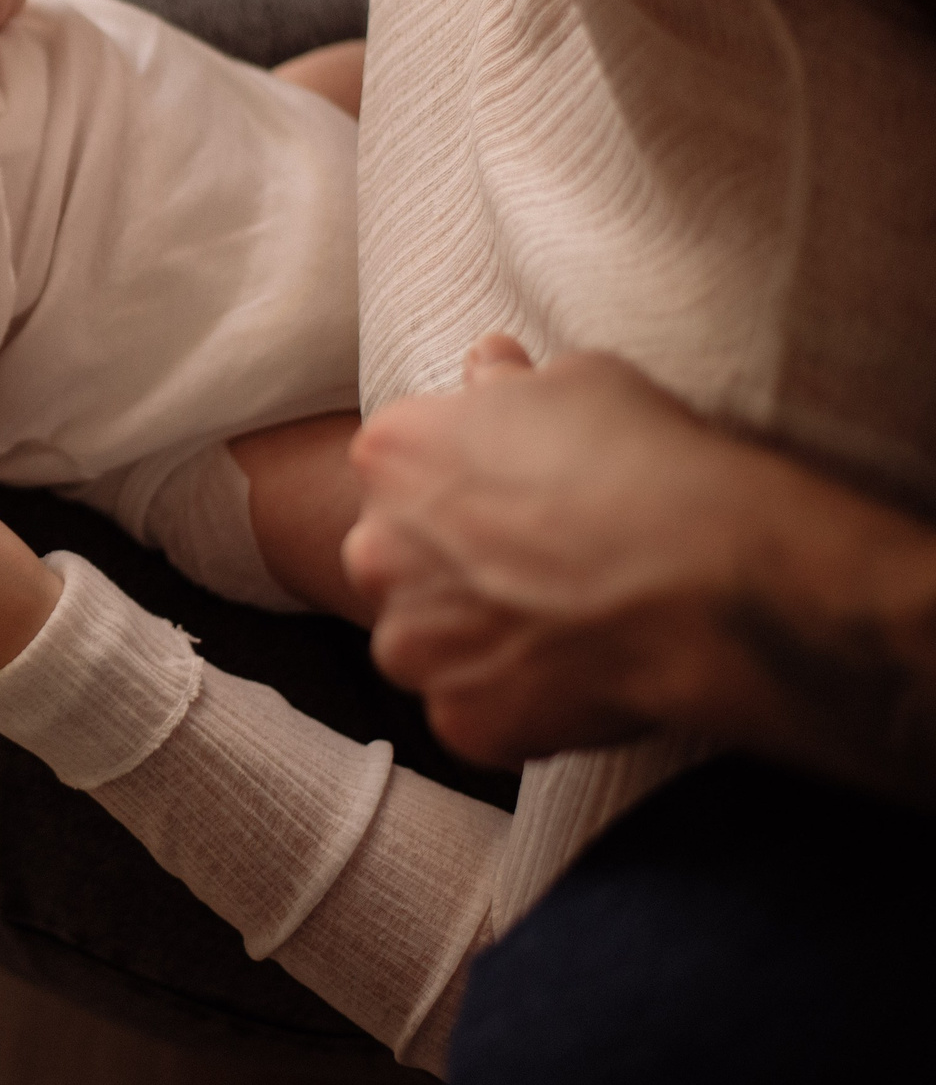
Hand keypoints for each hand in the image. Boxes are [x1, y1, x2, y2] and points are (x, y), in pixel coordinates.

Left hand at [342, 336, 758, 766]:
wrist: (709, 574)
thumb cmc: (648, 461)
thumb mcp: (579, 382)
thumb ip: (509, 382)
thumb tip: (485, 365)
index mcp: (389, 453)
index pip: (402, 471)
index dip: (464, 487)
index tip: (519, 500)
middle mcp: (375, 548)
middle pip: (399, 558)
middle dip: (452, 565)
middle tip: (538, 568)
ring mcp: (412, 644)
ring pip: (426, 644)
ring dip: (473, 640)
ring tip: (559, 625)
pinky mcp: (458, 720)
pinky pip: (475, 713)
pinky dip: (516, 703)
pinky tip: (576, 677)